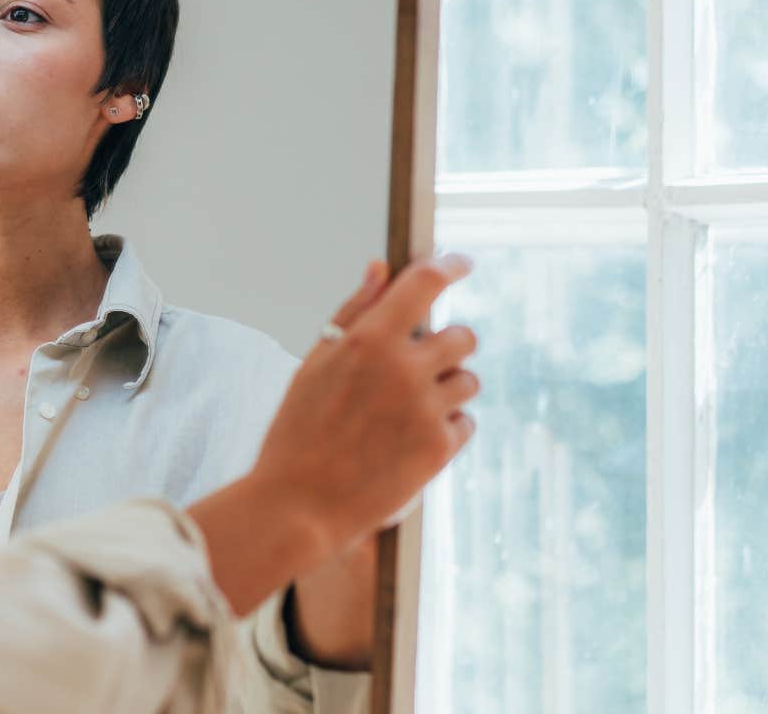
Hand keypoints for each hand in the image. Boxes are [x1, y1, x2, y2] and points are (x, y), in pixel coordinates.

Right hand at [185, 256, 477, 616]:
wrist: (299, 505)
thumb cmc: (298, 431)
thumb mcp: (315, 363)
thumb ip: (354, 310)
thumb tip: (381, 267)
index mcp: (367, 340)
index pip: (424, 283)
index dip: (449, 266)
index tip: (460, 262)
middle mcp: (403, 368)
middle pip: (462, 337)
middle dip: (447, 347)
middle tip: (419, 367)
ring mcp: (425, 409)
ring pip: (468, 381)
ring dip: (447, 389)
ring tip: (407, 412)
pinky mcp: (440, 447)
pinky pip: (466, 422)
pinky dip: (446, 428)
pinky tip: (409, 440)